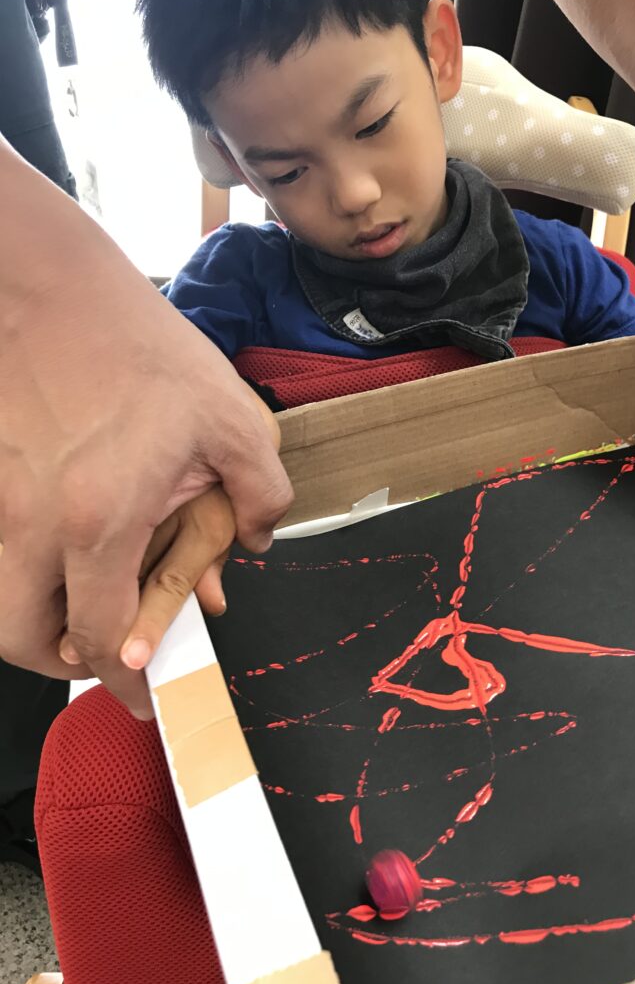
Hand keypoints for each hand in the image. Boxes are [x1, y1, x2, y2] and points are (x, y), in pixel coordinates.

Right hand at [0, 248, 291, 719]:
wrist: (48, 285)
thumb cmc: (140, 346)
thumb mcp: (231, 418)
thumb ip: (259, 493)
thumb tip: (259, 541)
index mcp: (101, 520)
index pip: (103, 637)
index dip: (127, 681)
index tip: (148, 698)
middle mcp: (35, 524)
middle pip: (23, 638)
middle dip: (65, 662)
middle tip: (110, 651)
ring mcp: (0, 503)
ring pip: (2, 598)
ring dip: (43, 617)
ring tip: (93, 597)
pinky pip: (4, 549)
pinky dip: (33, 567)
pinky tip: (78, 536)